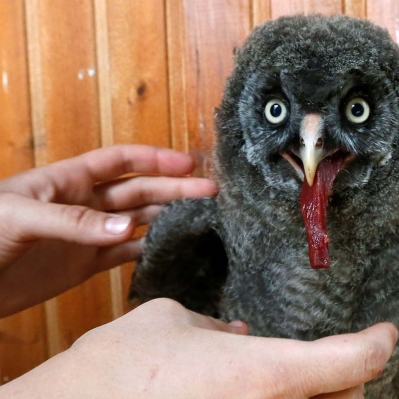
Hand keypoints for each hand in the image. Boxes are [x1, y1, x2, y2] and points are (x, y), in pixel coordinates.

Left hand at [0, 145, 216, 316]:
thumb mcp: (20, 217)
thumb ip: (75, 222)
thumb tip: (128, 228)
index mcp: (69, 180)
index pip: (121, 161)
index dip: (155, 159)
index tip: (188, 163)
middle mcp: (85, 203)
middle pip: (139, 191)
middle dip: (174, 188)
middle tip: (209, 191)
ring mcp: (88, 235)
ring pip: (138, 220)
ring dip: (167, 217)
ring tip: (200, 217)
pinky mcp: (85, 265)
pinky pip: (124, 253)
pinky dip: (148, 249)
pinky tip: (170, 248)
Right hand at [0, 299, 397, 398]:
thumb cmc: (114, 365)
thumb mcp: (170, 323)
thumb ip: (214, 328)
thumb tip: (238, 334)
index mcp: (258, 374)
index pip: (349, 362)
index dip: (376, 344)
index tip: (386, 331)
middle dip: (350, 378)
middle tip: (347, 354)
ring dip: (320, 394)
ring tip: (312, 372)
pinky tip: (262, 388)